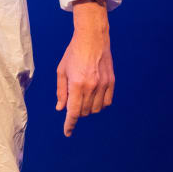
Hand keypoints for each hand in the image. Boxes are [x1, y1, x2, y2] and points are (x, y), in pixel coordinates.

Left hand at [56, 0, 113, 135]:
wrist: (92, 39)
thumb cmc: (73, 53)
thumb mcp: (62, 71)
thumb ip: (61, 91)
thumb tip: (61, 108)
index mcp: (77, 84)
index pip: (73, 111)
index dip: (70, 124)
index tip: (67, 132)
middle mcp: (91, 87)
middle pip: (84, 111)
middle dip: (76, 112)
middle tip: (72, 102)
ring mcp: (103, 85)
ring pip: (96, 109)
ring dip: (87, 108)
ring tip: (82, 96)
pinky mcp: (111, 83)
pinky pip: (106, 102)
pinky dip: (99, 104)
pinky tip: (94, 97)